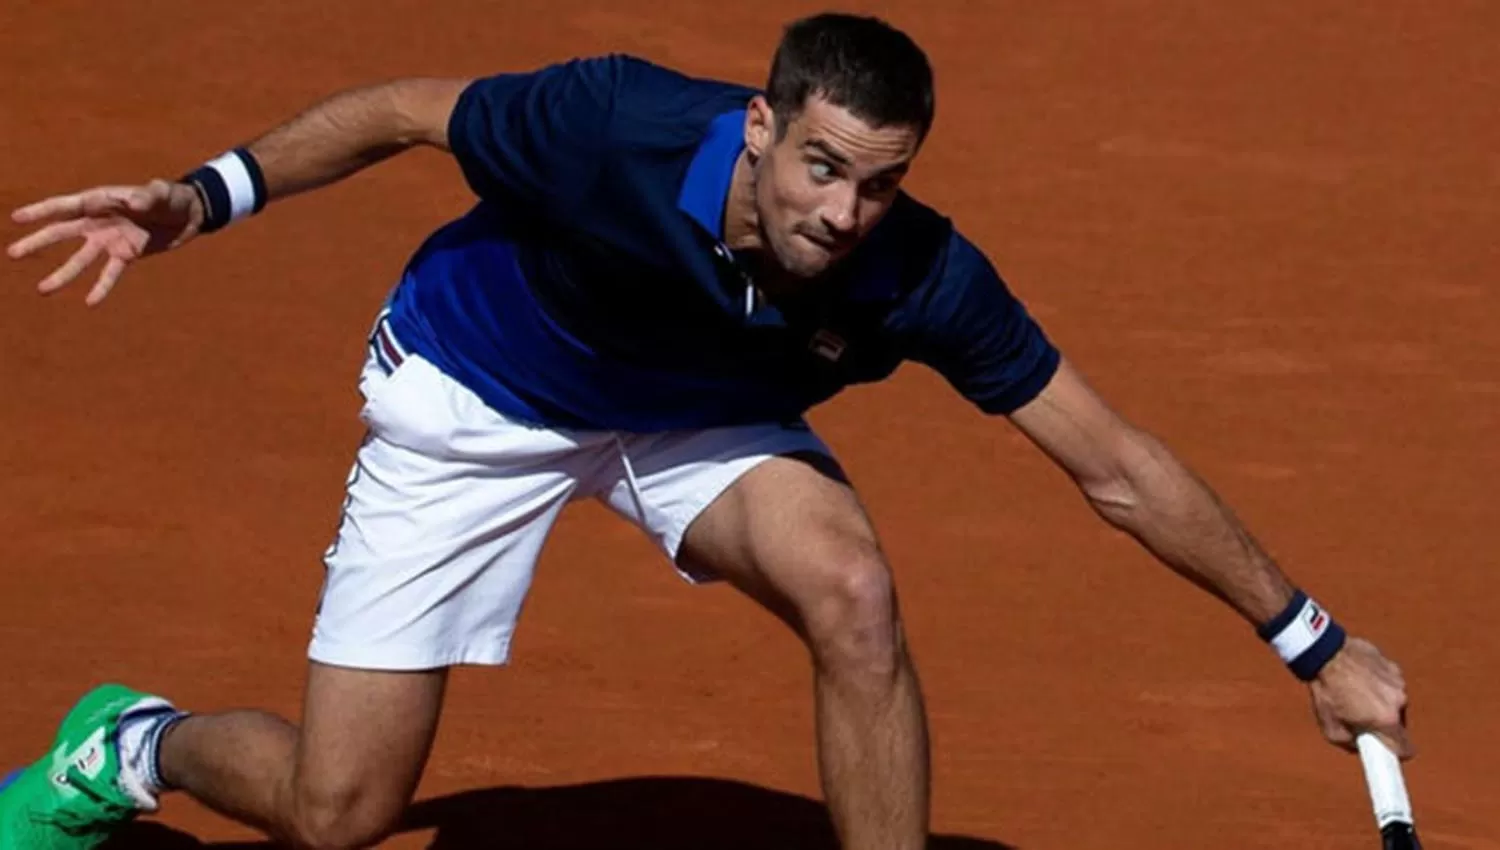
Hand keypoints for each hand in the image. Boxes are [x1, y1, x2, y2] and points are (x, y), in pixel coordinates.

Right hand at [7, 179, 204, 305]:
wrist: (189, 215)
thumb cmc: (171, 197)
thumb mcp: (161, 193)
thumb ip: (147, 196)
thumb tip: (134, 203)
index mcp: (100, 201)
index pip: (64, 206)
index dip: (40, 211)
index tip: (17, 218)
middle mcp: (98, 222)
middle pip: (62, 233)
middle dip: (38, 242)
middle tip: (13, 253)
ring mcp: (109, 240)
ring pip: (80, 260)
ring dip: (62, 274)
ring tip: (42, 290)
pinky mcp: (126, 256)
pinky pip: (110, 274)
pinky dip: (101, 287)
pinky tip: (89, 303)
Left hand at [1309, 636, 1411, 758]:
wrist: (1323, 654)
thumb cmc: (1326, 691)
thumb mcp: (1331, 730)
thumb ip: (1350, 745)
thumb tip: (1361, 747)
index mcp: (1386, 720)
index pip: (1405, 749)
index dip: (1396, 753)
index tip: (1389, 754)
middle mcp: (1398, 702)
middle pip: (1397, 723)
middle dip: (1381, 723)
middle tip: (1359, 716)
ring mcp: (1398, 682)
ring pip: (1393, 701)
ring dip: (1380, 701)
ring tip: (1354, 692)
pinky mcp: (1393, 666)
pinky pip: (1389, 683)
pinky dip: (1378, 683)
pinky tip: (1358, 677)